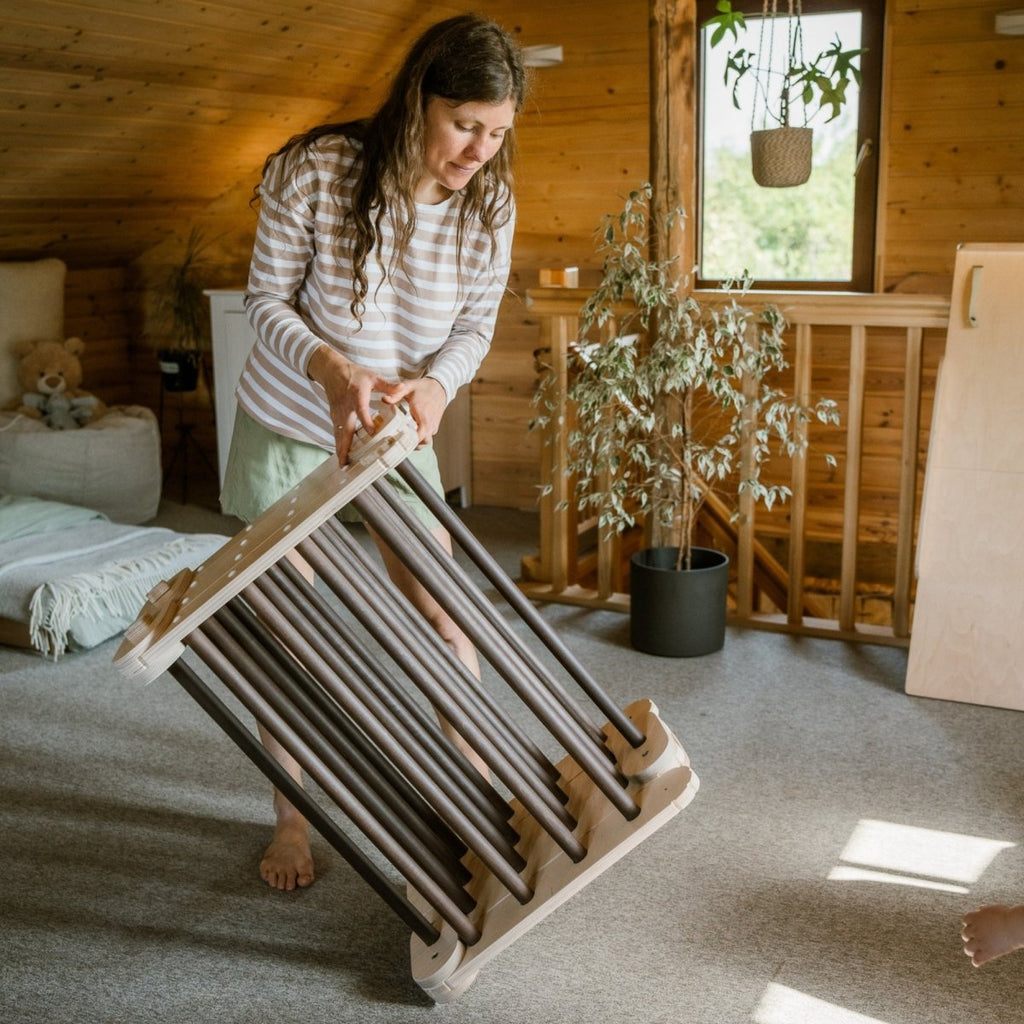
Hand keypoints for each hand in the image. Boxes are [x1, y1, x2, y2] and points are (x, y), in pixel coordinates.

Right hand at [306, 344, 400, 464]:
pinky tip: (342, 456)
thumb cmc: (354, 374)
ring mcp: (338, 413)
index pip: (361, 410)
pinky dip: (338, 444)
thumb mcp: (372, 377)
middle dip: (345, 446)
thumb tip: (402, 388)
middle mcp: (345, 408)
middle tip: (346, 462)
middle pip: (344, 429)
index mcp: (356, 396)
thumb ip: (387, 385)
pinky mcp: (334, 416)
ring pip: (338, 434)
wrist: (331, 370)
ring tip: (343, 466)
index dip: (366, 421)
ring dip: (340, 450)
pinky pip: (336, 432)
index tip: (371, 432)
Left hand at [383, 377, 447, 447]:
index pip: (419, 436)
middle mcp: (430, 423)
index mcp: (423, 415)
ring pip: (426, 441)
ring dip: (416, 443)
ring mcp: (433, 425)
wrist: (440, 386)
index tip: (398, 441)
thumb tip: (384, 399)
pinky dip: (420, 439)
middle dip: (411, 445)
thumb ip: (396, 393)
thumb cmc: (424, 387)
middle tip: (398, 443)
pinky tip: (411, 435)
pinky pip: (428, 437)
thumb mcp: (408, 386)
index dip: (410, 441)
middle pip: (422, 442)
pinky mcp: (434, 425)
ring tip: (404, 440)